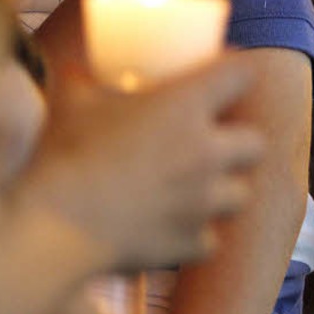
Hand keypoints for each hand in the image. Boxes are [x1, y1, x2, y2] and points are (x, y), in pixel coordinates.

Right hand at [22, 54, 264, 273]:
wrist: (58, 224)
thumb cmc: (67, 153)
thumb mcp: (72, 100)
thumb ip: (82, 78)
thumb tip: (75, 70)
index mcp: (185, 106)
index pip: (239, 75)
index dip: (236, 71)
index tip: (224, 73)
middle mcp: (206, 153)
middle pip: (255, 143)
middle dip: (238, 141)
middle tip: (211, 139)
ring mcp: (203, 203)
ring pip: (240, 194)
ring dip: (222, 189)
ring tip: (195, 187)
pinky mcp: (191, 243)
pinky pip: (210, 238)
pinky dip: (195, 233)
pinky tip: (171, 226)